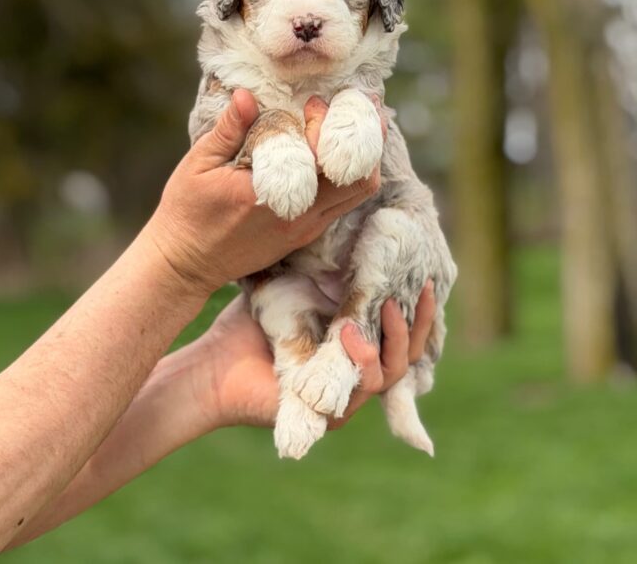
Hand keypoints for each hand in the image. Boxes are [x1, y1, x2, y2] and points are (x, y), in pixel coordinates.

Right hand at [145, 90, 380, 293]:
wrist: (186, 265)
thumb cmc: (187, 211)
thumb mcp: (198, 165)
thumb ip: (229, 129)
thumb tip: (246, 94)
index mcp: (270, 193)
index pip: (323, 156)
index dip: (328, 123)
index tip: (313, 103)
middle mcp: (298, 215)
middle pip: (359, 177)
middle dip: (364, 137)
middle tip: (358, 106)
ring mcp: (306, 228)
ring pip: (359, 192)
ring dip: (362, 157)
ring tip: (356, 125)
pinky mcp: (305, 235)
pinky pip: (343, 203)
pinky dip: (349, 175)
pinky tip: (340, 152)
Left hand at [189, 281, 436, 431]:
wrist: (213, 362)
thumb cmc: (249, 322)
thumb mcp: (293, 286)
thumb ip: (322, 268)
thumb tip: (352, 223)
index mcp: (353, 345)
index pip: (400, 333)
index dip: (418, 309)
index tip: (424, 276)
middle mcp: (355, 372)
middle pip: (406, 355)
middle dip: (416, 322)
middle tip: (416, 288)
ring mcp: (345, 396)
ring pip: (391, 373)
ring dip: (392, 339)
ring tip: (385, 304)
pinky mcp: (329, 413)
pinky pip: (362, 390)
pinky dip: (362, 360)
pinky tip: (348, 331)